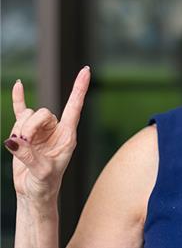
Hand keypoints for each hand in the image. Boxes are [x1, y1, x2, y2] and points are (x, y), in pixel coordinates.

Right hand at [5, 66, 90, 201]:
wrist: (34, 192)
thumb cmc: (45, 184)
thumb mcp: (42, 172)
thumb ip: (29, 156)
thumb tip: (13, 142)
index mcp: (68, 136)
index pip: (75, 107)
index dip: (80, 88)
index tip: (86, 70)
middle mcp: (55, 130)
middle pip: (42, 113)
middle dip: (30, 127)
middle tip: (25, 144)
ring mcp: (40, 130)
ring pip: (28, 116)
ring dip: (20, 129)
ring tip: (21, 147)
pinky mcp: (25, 134)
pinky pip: (21, 111)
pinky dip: (18, 99)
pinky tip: (18, 85)